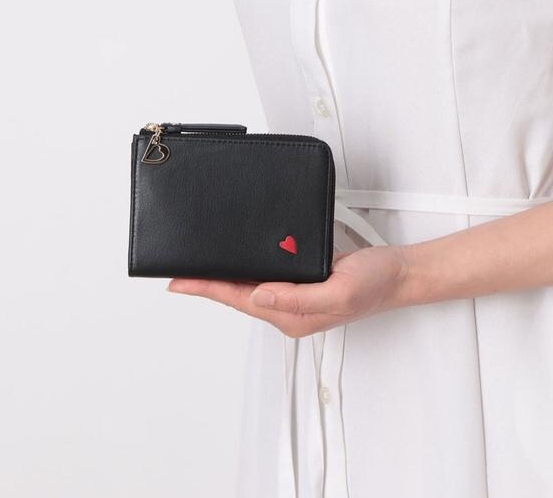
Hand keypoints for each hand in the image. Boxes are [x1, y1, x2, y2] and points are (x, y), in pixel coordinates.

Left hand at [166, 245, 410, 337]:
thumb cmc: (374, 285)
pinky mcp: (301, 284)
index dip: (208, 289)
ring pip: (249, 288)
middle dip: (208, 286)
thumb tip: (258, 295)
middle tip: (180, 275)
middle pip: (238, 296)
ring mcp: (295, 297)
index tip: (180, 282)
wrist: (396, 274)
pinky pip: (264, 278)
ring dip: (223, 279)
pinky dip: (245, 269)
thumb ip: (297, 298)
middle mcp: (289, 310)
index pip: (240, 300)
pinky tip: (235, 262)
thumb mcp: (338, 292)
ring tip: (198, 270)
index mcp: (293, 316)